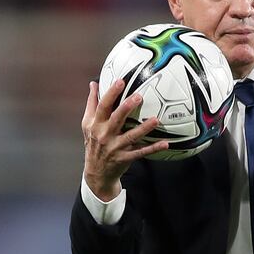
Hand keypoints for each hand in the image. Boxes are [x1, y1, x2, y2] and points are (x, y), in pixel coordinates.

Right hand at [81, 80, 168, 199]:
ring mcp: (115, 147)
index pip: (103, 106)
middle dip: (126, 107)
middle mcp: (104, 135)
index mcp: (95, 124)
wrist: (96, 173)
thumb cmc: (93, 143)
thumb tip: (93, 84)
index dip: (111, 93)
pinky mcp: (125, 158)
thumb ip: (91, 104)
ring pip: (131, 136)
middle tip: (139, 96)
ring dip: (144, 128)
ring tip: (156, 120)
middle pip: (116, 119)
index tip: (120, 81)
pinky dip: (153, 148)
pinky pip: (141, 152)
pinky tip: (165, 143)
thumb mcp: (87, 125)